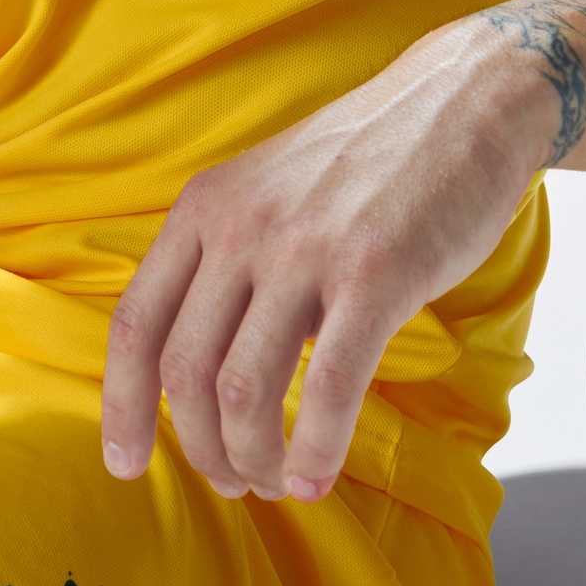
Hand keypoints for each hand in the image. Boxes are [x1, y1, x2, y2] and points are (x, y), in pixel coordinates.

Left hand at [100, 21, 546, 501]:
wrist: (464, 102)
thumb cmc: (368, 161)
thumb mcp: (267, 189)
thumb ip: (225, 258)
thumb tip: (196, 364)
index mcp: (204, 208)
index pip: (136, 324)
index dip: (121, 406)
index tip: (125, 464)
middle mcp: (241, 226)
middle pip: (184, 372)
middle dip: (200, 447)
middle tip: (234, 481)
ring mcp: (306, 249)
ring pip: (244, 391)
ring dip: (254, 459)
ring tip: (277, 483)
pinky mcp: (376, 274)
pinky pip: (328, 387)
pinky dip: (315, 449)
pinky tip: (318, 477)